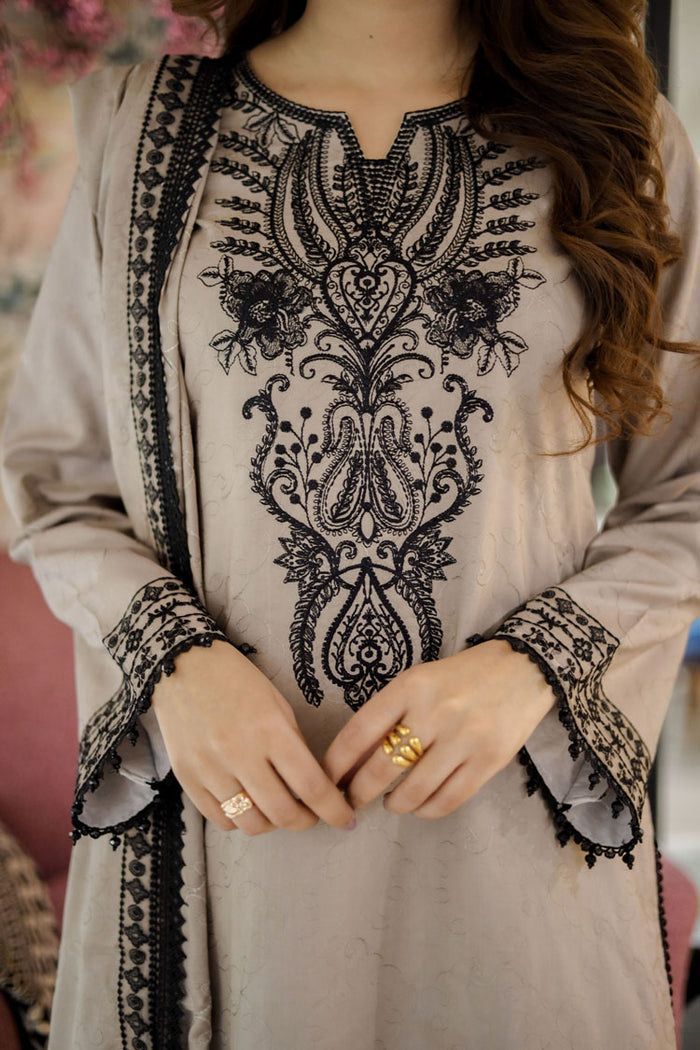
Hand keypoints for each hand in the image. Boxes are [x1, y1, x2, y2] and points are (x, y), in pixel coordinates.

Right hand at [151, 638, 356, 834]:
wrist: (182, 666)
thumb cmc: (237, 680)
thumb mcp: (277, 703)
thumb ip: (294, 745)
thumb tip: (312, 784)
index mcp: (270, 729)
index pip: (311, 786)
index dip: (334, 810)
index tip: (346, 819)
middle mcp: (240, 754)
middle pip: (282, 812)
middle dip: (306, 822)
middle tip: (312, 816)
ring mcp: (210, 770)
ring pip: (251, 824)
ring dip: (273, 824)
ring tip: (278, 810)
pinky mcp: (186, 779)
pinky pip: (220, 820)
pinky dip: (240, 820)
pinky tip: (248, 805)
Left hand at [320, 639, 555, 818]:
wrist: (523, 670)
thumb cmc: (462, 677)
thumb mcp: (420, 681)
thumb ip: (390, 713)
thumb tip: (352, 759)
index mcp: (411, 686)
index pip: (360, 731)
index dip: (337, 763)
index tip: (326, 780)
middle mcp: (435, 712)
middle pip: (381, 767)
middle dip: (358, 792)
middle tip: (351, 802)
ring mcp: (463, 738)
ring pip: (414, 790)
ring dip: (395, 804)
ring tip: (392, 802)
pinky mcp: (489, 761)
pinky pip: (448, 800)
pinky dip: (427, 810)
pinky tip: (420, 806)